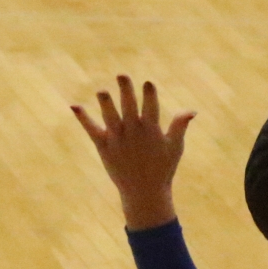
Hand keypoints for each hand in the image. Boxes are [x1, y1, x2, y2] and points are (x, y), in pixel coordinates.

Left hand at [71, 75, 194, 230]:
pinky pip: (92, 130)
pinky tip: (75, 106)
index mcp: (151, 130)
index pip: (150, 107)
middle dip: (126, 91)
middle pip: (128, 107)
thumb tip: (193, 110)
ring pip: (110, 117)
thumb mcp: (175, 147)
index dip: (149, 94)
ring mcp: (117, 140)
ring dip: (106, 103)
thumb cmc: (163, 169)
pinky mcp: (104, 147)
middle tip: (122, 75)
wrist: (144, 193)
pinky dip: (83, 118)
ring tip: (102, 91)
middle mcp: (133, 133)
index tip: (147, 82)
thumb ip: (180, 126)